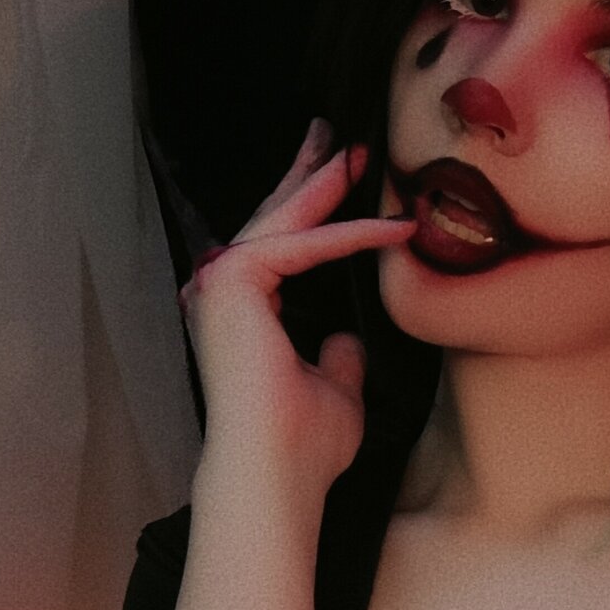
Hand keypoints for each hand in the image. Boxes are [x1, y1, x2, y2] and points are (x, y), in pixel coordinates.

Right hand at [180, 117, 416, 491]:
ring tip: (357, 152)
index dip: (315, 213)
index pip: (279, 248)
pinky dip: (346, 234)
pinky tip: (389, 226)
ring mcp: (220, 286)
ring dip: (322, 185)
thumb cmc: (302, 447)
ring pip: (281, 221)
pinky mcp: (234, 283)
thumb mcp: (335, 389)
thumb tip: (349, 339)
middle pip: (272, 220)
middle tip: (336, 136)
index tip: (349, 181)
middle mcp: (220, 294)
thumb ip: (339, 358)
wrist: (277, 473)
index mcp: (239, 314)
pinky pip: (300, 245)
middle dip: (307, 176)